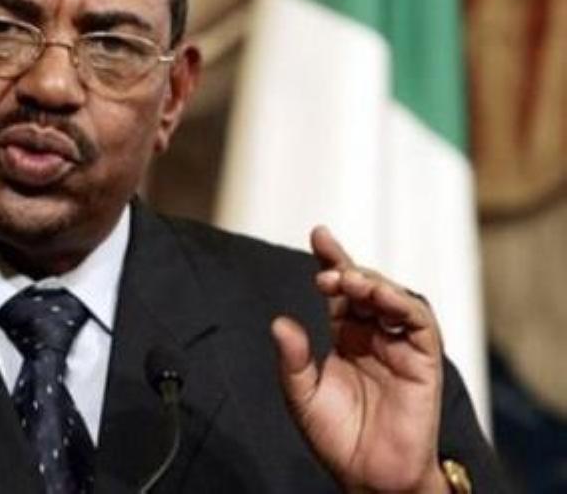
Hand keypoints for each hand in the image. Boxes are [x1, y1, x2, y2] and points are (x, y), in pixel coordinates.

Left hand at [270, 226, 448, 492]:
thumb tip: (280, 322)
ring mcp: (400, 346)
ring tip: (348, 280)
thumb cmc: (336, 438)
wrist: (368, 476)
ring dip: (373, 282)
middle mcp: (373, 336)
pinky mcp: (424, 361)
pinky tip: (379, 296)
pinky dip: (401, 304)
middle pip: (366, 286)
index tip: (319, 234)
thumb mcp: (302, 396)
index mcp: (345, 337)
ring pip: (393, 298)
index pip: (339, 290)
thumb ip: (293, 360)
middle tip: (327, 270)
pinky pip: (418, 324)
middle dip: (347, 268)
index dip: (331, 260)